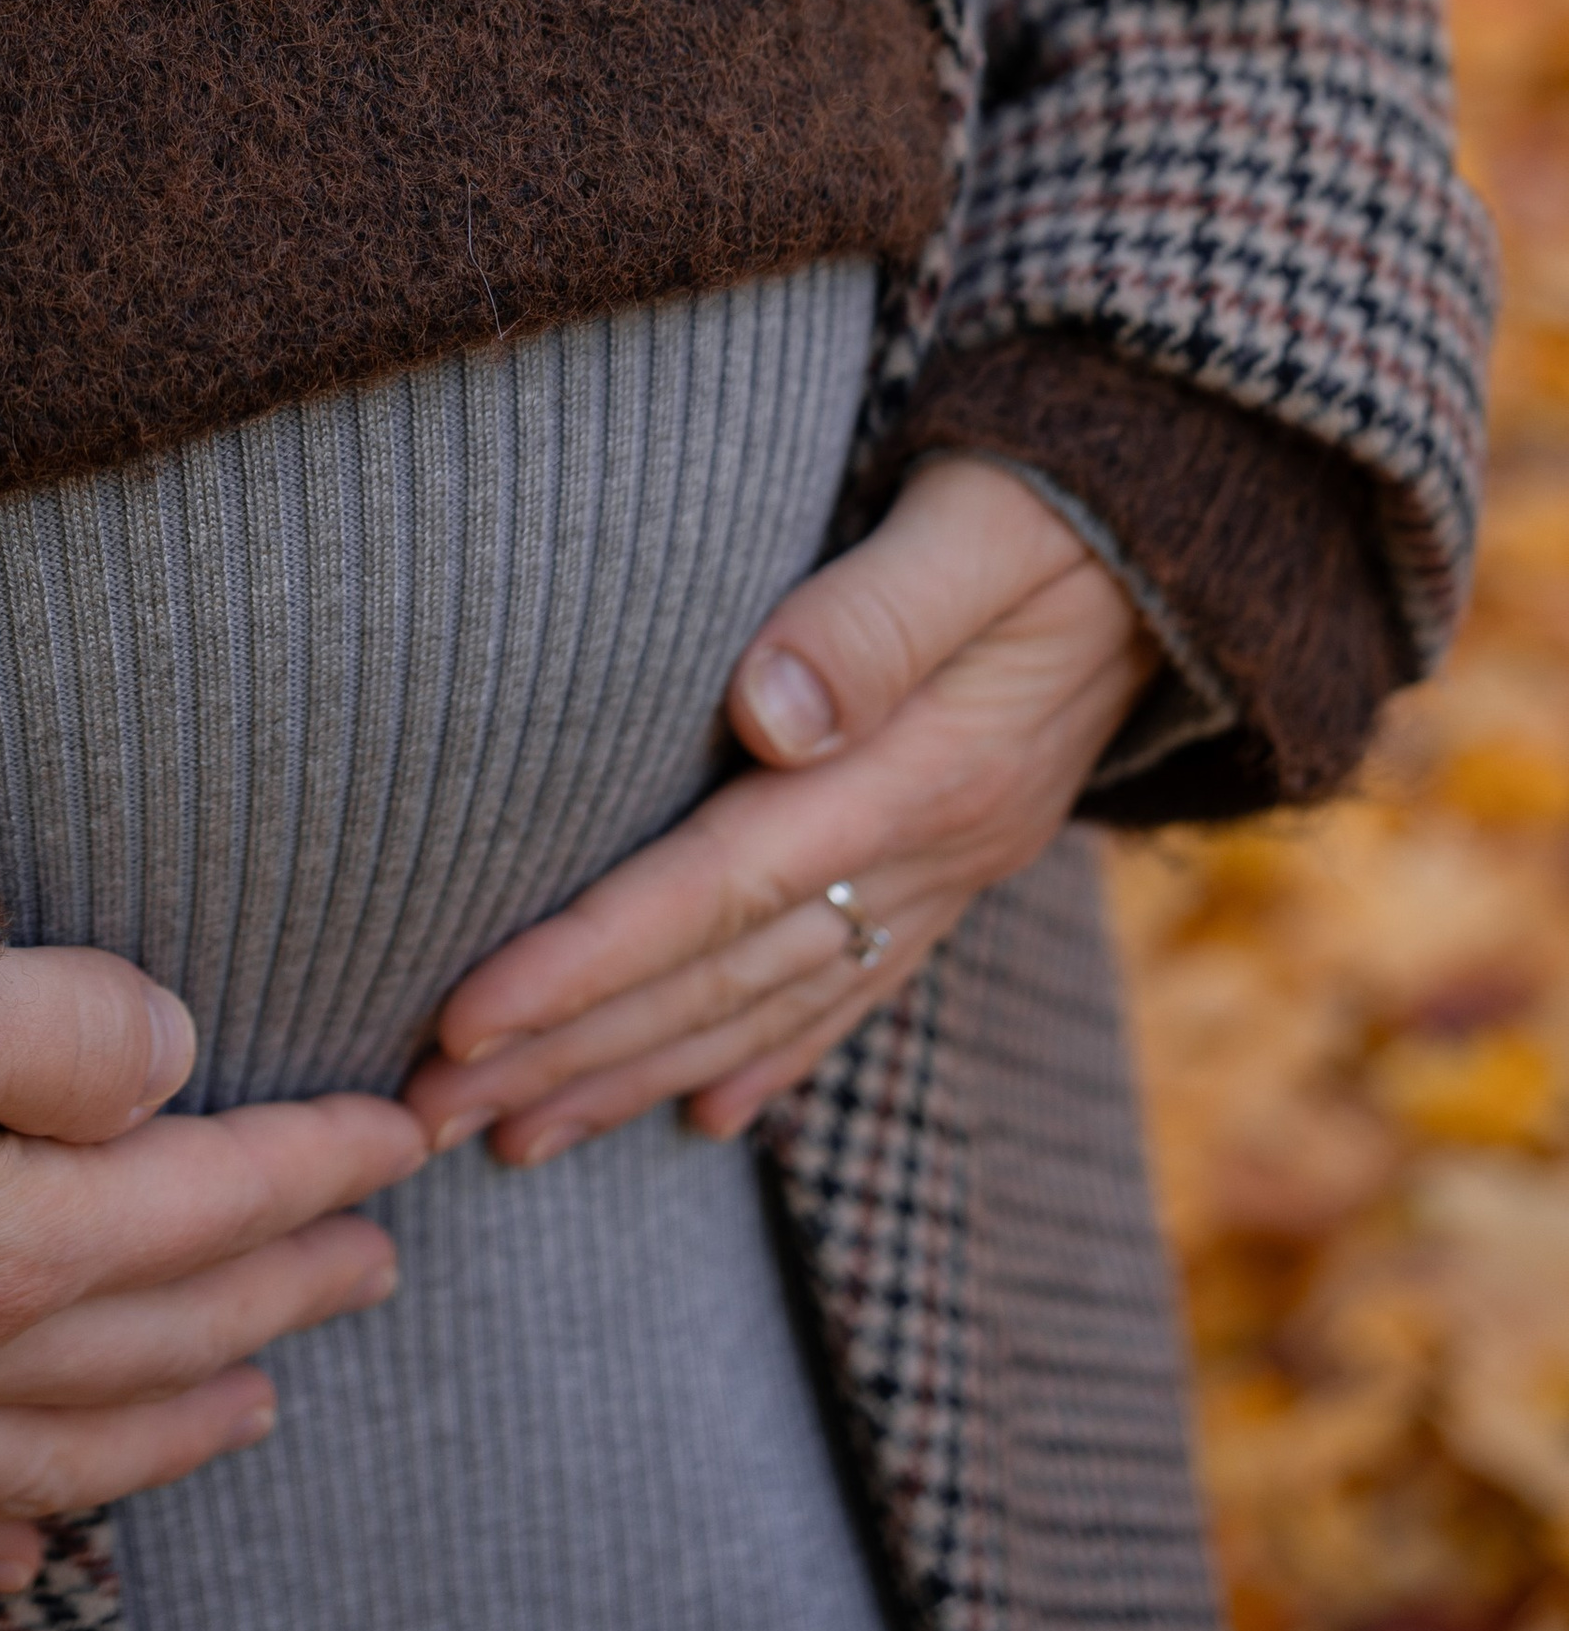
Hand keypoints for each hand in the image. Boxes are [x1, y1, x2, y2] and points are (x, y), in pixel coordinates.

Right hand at [0, 944, 425, 1592]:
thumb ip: (52, 1020)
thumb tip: (173, 1053)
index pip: (204, 1198)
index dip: (313, 1163)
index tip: (403, 1136)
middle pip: (162, 1329)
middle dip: (282, 1287)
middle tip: (375, 1260)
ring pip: (61, 1449)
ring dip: (175, 1422)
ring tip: (260, 1404)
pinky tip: (27, 1554)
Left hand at [404, 457, 1154, 1165]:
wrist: (1199, 533)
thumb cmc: (1065, 494)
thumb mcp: (982, 525)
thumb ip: (873, 613)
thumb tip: (763, 716)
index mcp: (923, 775)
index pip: (717, 890)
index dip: (584, 963)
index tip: (463, 1019)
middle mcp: (936, 849)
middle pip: (722, 976)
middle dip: (572, 1052)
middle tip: (430, 1113)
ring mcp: (953, 868)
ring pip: (771, 1002)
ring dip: (638, 1075)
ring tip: (516, 1136)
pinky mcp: (961, 858)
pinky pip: (849, 985)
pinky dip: (767, 1057)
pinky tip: (704, 1112)